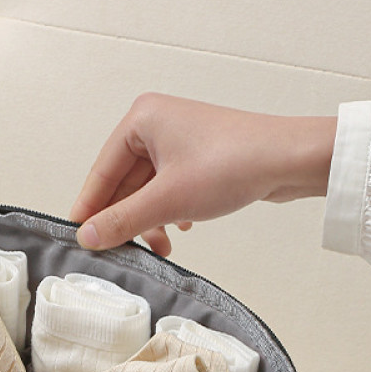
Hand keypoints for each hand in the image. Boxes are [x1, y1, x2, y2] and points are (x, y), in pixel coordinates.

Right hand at [70, 93, 336, 253]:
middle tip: (120, 252)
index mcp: (141, 119)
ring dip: (148, 221)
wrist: (290, 160)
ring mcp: (177, 140)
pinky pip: (167, 189)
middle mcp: (156, 124)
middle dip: (125, 219)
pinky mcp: (196, 157)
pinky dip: (167, 212)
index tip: (79, 240)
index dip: (90, 209)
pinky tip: (179, 231)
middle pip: (122, 183)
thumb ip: (122, 220)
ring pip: (145, 190)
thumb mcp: (167, 200)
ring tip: (159, 248)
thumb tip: (87, 238)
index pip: (101, 172)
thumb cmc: (233, 164)